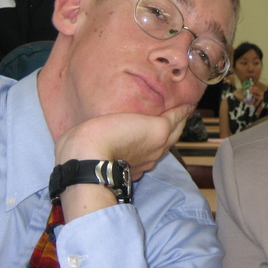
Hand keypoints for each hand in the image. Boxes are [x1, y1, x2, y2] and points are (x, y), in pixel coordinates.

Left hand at [54, 104, 193, 221]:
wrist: (88, 159)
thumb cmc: (79, 156)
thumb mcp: (88, 149)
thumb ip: (91, 145)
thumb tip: (80, 139)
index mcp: (132, 163)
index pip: (148, 150)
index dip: (153, 141)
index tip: (158, 134)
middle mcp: (148, 157)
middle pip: (167, 142)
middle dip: (174, 130)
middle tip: (182, 118)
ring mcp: (155, 145)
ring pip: (173, 131)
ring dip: (180, 120)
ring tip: (185, 111)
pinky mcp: (157, 130)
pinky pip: (175, 118)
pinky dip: (182, 111)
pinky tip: (188, 105)